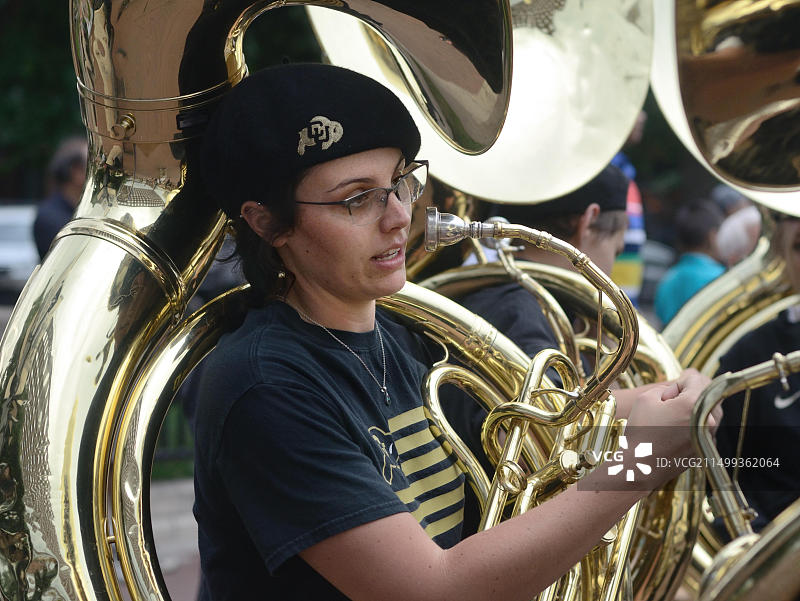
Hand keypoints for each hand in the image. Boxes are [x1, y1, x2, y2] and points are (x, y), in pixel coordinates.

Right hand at [624, 369, 716, 486]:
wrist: (640, 466)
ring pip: (710, 410)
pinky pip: (707, 426)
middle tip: (671, 400)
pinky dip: (696, 422)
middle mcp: (707, 420)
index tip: (671, 388)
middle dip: (691, 392)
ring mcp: (709, 436)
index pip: (696, 379)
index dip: (681, 380)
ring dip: (695, 406)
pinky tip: (677, 428)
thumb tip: (679, 389)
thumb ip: (667, 387)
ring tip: (673, 414)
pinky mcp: (706, 447)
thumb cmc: (641, 432)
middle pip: (708, 393)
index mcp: (693, 404)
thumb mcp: (646, 397)